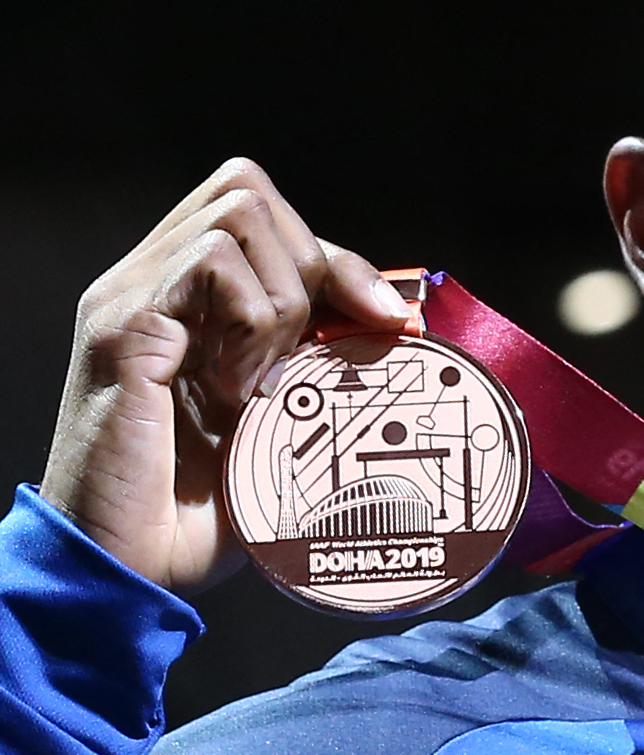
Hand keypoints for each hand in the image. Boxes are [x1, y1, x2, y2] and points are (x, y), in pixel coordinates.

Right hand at [39, 158, 411, 593]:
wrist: (125, 574)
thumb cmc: (200, 512)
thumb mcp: (281, 421)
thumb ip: (318, 363)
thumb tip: (399, 324)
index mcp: (184, 300)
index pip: (265, 218)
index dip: (338, 260)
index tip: (393, 319)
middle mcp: (150, 283)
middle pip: (248, 190)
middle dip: (313, 260)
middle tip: (315, 350)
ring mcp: (131, 299)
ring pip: (237, 213)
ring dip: (282, 294)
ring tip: (265, 377)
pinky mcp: (123, 328)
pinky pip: (210, 264)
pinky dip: (253, 318)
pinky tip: (241, 387)